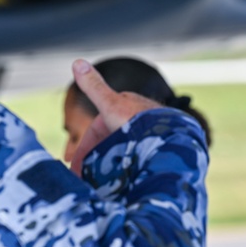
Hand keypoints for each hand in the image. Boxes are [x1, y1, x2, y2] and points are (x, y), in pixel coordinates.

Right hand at [69, 59, 160, 173]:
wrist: (170, 141)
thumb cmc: (139, 122)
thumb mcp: (111, 104)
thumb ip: (94, 87)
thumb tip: (77, 61)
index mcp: (127, 107)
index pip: (98, 128)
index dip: (84, 147)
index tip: (75, 167)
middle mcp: (138, 120)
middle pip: (110, 141)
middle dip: (96, 159)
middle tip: (86, 180)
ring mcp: (149, 136)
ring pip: (123, 152)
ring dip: (110, 166)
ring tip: (102, 185)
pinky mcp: (159, 151)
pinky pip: (137, 162)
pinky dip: (126, 171)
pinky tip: (122, 182)